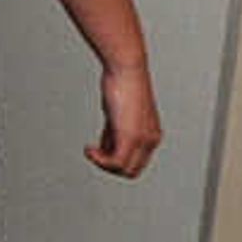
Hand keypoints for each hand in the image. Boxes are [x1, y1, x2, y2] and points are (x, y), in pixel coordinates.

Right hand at [87, 59, 160, 177]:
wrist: (127, 70)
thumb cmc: (123, 85)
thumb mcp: (119, 114)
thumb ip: (116, 132)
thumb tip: (106, 145)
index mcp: (152, 134)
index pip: (136, 162)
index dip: (116, 159)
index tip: (100, 146)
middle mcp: (151, 140)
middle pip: (131, 171)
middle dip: (109, 166)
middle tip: (95, 152)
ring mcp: (143, 139)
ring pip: (124, 170)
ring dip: (102, 164)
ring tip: (91, 150)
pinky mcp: (131, 137)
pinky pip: (115, 163)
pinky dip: (98, 160)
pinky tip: (88, 149)